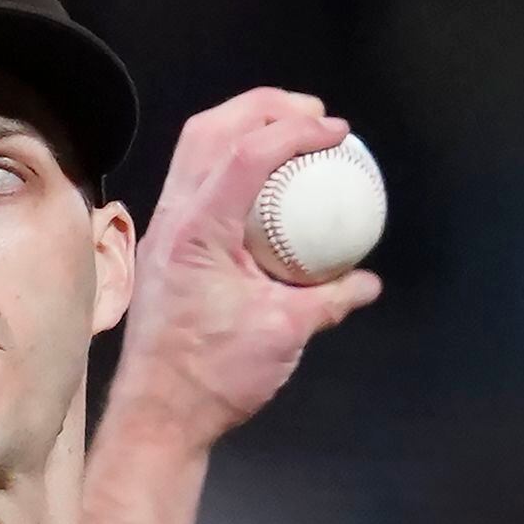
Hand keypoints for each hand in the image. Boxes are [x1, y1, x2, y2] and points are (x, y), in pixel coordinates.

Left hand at [103, 90, 383, 448]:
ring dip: (243, 127)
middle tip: (314, 114)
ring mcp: (163, 231)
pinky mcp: (166, 247)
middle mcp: (173, 221)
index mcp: (197, 233)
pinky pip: (196, 180)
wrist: (157, 415)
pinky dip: (231, 161)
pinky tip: (267, 180)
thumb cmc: (212, 378)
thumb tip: (366, 282)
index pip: (246, 154)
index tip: (337, 131)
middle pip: (210, 130)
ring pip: (195, 150)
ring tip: (291, 132)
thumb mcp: (283, 334)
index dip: (295, 130)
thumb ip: (329, 300)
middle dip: (264, 107)